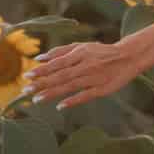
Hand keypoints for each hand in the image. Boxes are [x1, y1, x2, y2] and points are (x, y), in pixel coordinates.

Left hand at [21, 39, 140, 110]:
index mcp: (80, 53)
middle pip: (60, 76)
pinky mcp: (102, 89)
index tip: (27, 76)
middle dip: (42, 83)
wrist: (128, 57)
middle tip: (25, 91)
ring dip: (52, 93)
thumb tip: (39, 58)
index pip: (57, 63)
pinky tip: (60, 106)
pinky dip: (73, 101)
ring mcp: (94, 78)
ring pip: (70, 86)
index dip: (42, 70)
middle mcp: (85, 65)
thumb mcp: (82, 47)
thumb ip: (61, 52)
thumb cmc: (101, 52)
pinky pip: (85, 96)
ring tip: (36, 99)